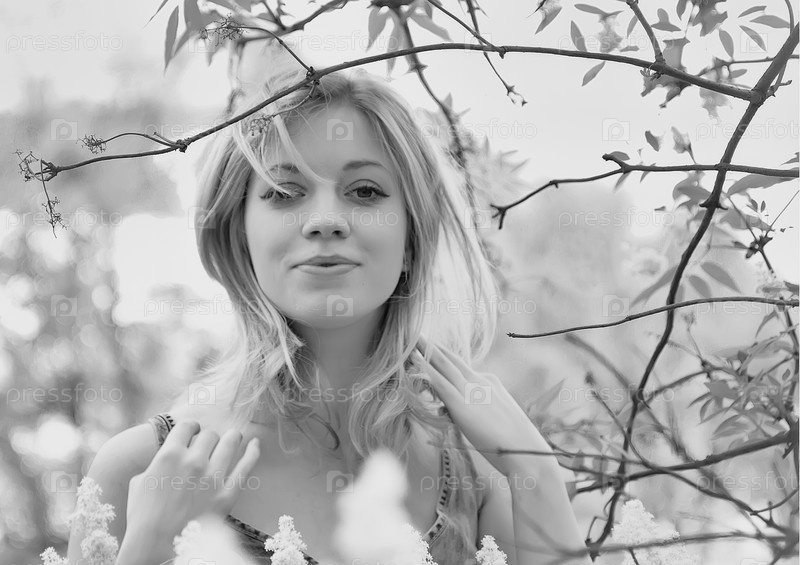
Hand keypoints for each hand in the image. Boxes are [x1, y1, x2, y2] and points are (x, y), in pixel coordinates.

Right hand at [123, 421, 259, 555]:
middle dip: (208, 438)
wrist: (154, 546)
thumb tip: (168, 457)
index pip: (187, 427)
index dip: (191, 427)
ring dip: (232, 438)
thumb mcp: (140, 482)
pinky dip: (253, 452)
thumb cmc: (143, 516)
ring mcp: (212, 477)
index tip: (193, 431)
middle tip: (209, 444)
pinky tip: (255, 444)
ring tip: (233, 438)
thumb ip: (157, 463)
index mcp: (169, 455)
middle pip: (209, 435)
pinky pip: (246, 466)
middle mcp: (193, 461)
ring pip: (230, 442)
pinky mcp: (227, 494)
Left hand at [413, 337, 555, 477]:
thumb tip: (448, 410)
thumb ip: (473, 410)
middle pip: (452, 360)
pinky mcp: (462, 406)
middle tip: (417, 333)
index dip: (444, 357)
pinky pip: (440, 382)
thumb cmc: (514, 443)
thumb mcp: (494, 419)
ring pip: (444, 366)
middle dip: (433, 346)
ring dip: (427, 350)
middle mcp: (481, 381)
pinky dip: (426, 369)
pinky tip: (414, 359)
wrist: (527, 452)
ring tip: (412, 338)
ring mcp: (471, 392)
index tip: (431, 348)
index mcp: (490, 383)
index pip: (462, 368)